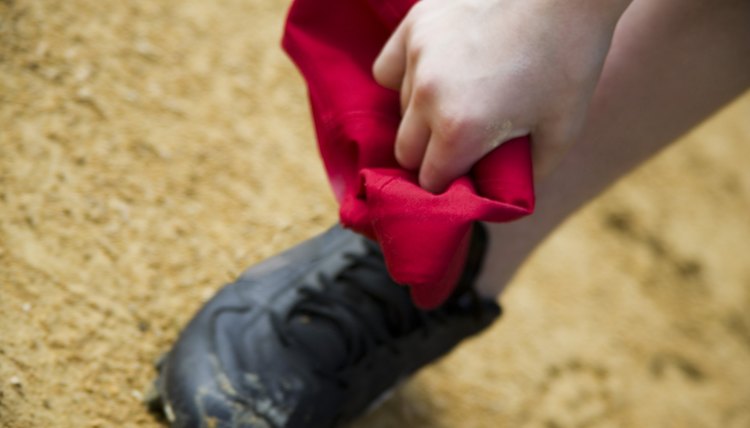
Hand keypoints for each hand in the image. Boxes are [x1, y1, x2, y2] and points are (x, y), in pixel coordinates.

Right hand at [374, 0, 629, 192]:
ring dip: (421, 116)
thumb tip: (504, 194)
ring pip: (399, 109)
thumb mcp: (562, 129)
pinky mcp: (415, 24)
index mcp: (461, 130)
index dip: (448, 184)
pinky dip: (404, 78)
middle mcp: (429, 96)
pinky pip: (388, 68)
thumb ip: (530, 174)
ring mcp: (418, 56)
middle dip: (429, 157)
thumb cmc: (570, 58)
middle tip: (458, 146)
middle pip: (406, 151)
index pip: (431, 180)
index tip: (464, 177)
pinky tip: (431, 74)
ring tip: (456, 101)